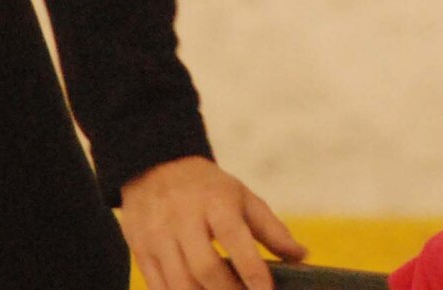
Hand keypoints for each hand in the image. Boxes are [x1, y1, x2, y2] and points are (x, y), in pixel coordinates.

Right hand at [119, 155, 305, 289]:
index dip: (252, 270)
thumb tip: (301, 257)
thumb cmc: (208, 188)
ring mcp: (158, 235)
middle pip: (205, 268)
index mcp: (215, 201)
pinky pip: (159, 287)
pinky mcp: (141, 249)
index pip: (235, 238)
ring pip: (180, 284)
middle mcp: (184, 217)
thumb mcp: (242, 197)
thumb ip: (271, 229)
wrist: (155, 165)